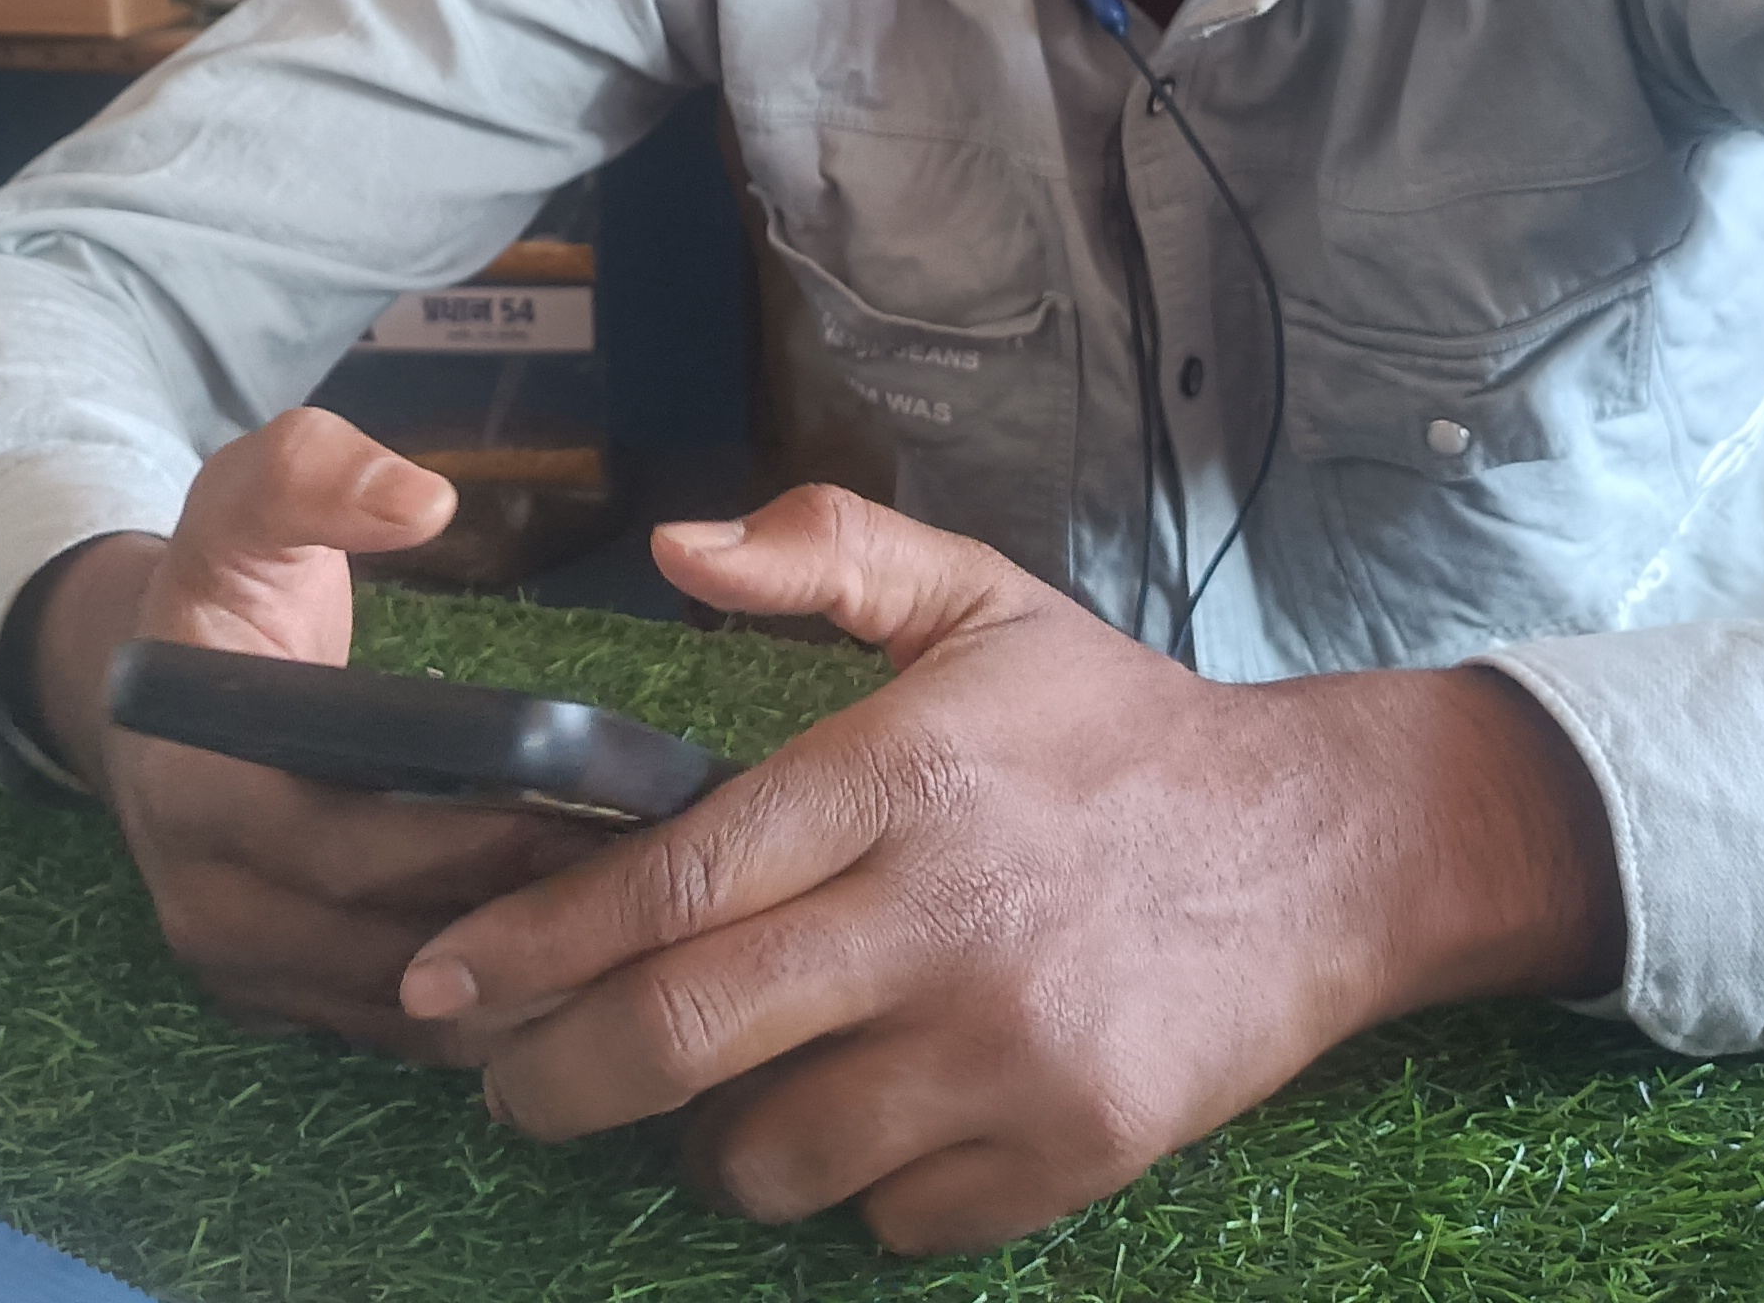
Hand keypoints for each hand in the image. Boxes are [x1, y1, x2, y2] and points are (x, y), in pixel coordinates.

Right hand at [14, 408, 610, 1058]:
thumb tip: (422, 502)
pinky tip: (592, 965)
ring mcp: (243, 973)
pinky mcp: (281, 1010)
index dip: (474, 838)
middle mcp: (208, 904)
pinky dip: (497, 1012)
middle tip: (662, 874)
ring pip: (409, 1011)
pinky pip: (402, 1034)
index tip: (599, 804)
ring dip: (528, 983)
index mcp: (192, 787)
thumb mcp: (244, 501)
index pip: (346, 846)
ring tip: (650, 923)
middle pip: (393, 946)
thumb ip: (315, 473)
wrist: (158, 695)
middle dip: (529, 918)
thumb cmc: (221, 591)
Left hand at [395, 485, 1624, 1253]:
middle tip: (503, 1084)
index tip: (437, 980)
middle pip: (685, 1036)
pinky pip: (887, 1217)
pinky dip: (843, 1190)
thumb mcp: (979, 600)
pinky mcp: (1067, 1154)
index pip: (670, 880)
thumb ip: (824, 554)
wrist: (1326, 850)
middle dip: (554, 1078)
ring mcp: (1008, 1053)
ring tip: (697, 1101)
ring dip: (701, 1144)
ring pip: (771, 1155)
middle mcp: (943, 922)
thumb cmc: (1115, 726)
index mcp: (901, 778)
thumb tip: (670, 545)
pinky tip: (850, 1123)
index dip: (533, 943)